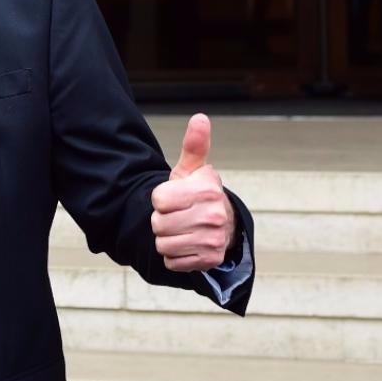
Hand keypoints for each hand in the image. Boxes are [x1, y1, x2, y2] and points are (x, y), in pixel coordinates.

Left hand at [150, 113, 235, 272]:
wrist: (222, 225)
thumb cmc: (198, 194)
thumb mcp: (193, 170)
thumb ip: (194, 145)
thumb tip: (200, 118)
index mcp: (207, 189)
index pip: (159, 199)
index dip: (161, 199)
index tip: (174, 197)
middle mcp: (214, 215)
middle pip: (159, 224)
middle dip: (163, 221)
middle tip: (178, 215)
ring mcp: (213, 239)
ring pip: (163, 245)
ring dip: (167, 239)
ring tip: (181, 230)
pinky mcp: (209, 260)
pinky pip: (172, 262)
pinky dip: (175, 256)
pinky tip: (187, 245)